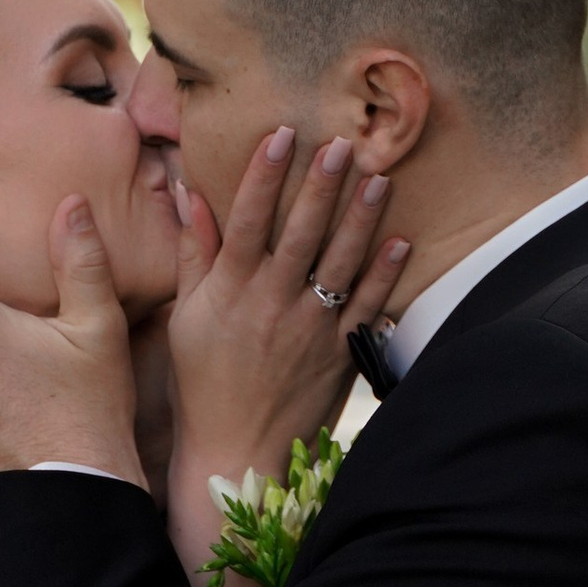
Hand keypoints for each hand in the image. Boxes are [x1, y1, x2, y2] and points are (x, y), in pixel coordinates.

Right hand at [166, 128, 410, 534]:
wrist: (238, 451)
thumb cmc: (204, 383)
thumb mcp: (186, 318)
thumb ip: (193, 255)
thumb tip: (189, 195)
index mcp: (230, 291)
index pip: (247, 221)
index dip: (264, 176)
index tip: (281, 136)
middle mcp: (271, 303)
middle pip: (301, 233)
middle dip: (321, 184)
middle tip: (340, 143)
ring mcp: (309, 329)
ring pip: (341, 262)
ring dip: (361, 217)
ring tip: (378, 176)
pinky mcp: (339, 353)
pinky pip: (366, 306)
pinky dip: (385, 273)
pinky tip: (400, 240)